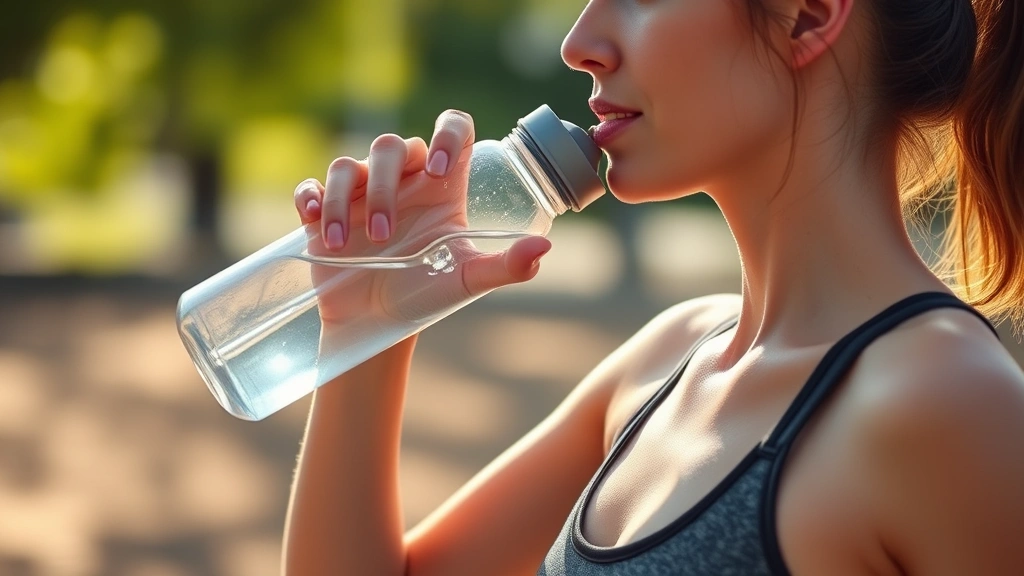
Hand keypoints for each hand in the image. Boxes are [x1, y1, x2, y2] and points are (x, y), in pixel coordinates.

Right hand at [292, 109, 551, 325]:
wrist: (377, 325)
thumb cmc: (427, 295)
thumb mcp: (468, 280)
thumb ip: (506, 265)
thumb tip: (544, 248)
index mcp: (442, 187)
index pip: (454, 130)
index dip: (447, 135)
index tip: (438, 171)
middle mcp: (404, 181)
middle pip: (393, 146)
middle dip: (384, 187)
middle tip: (384, 235)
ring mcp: (362, 194)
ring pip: (348, 164)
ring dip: (341, 200)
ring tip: (341, 242)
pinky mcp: (326, 210)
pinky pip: (312, 184)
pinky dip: (309, 197)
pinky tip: (311, 221)